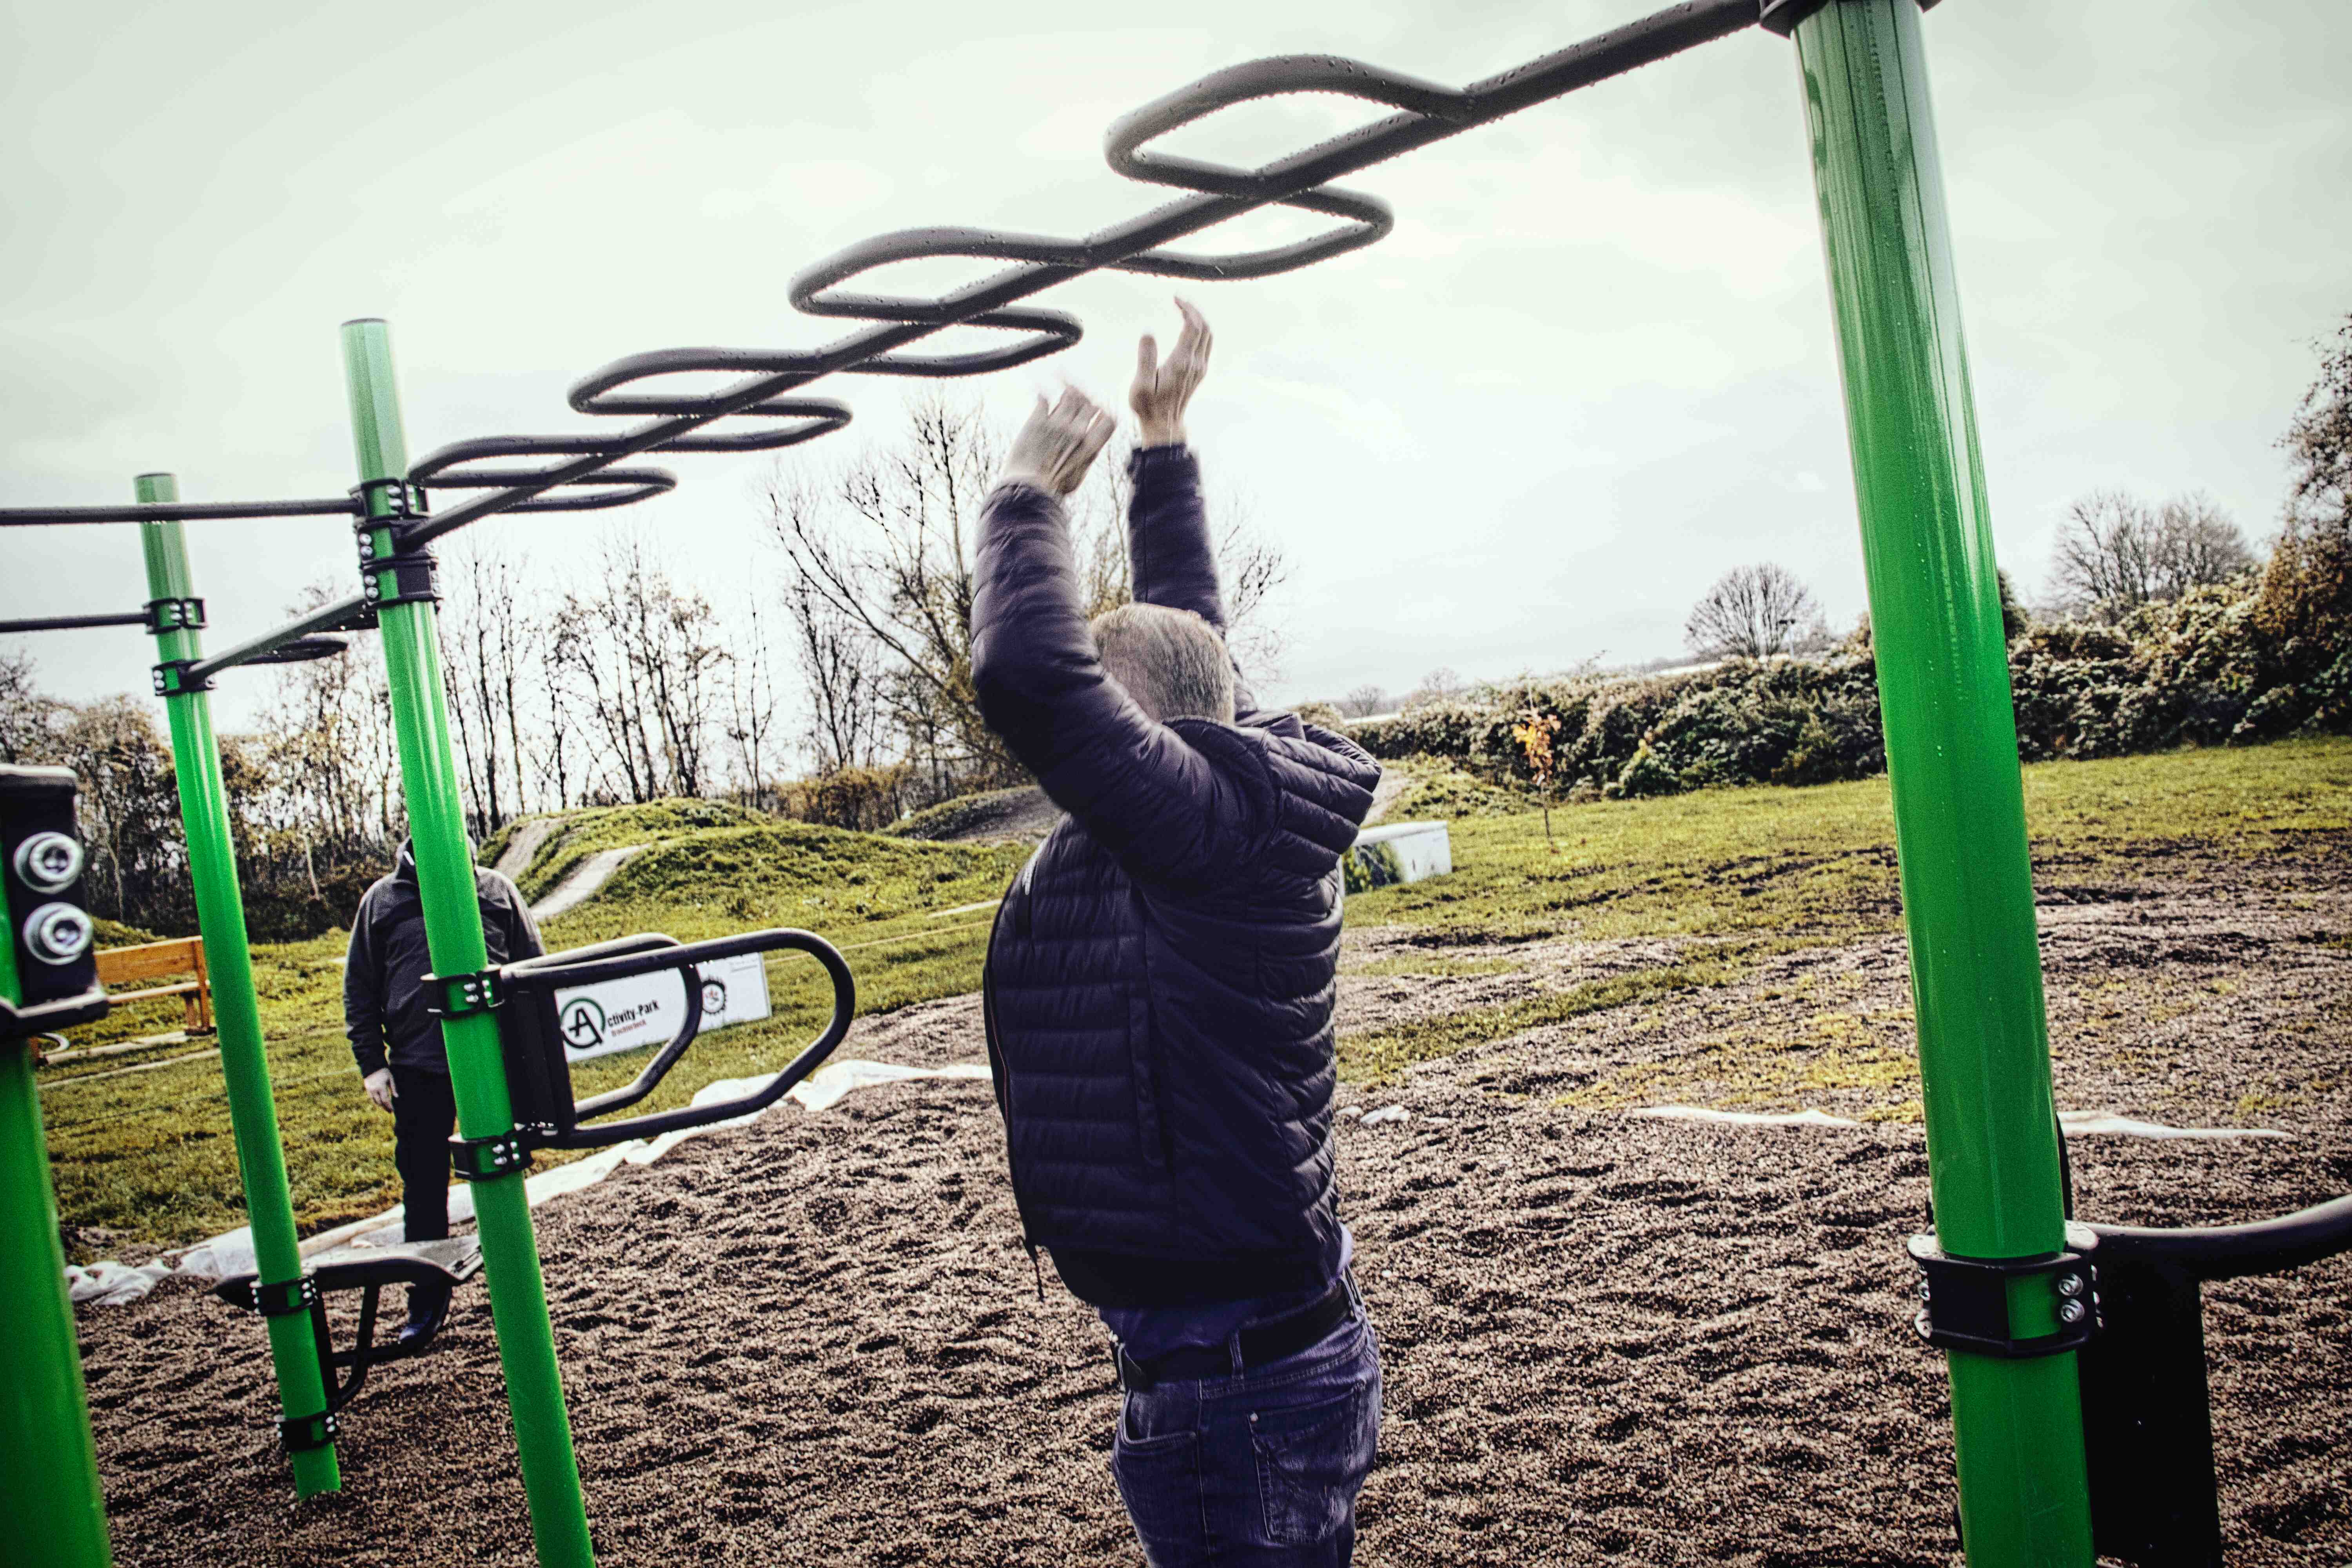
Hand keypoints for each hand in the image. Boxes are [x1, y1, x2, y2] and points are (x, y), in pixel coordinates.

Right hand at [364, 1068, 396, 1113]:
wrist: (372, 1066)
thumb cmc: (384, 1072)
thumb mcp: (391, 1079)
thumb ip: (393, 1088)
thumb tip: (396, 1097)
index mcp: (381, 1087)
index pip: (385, 1100)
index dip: (389, 1106)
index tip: (392, 1110)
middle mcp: (374, 1090)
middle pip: (380, 1102)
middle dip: (385, 1107)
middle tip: (390, 1111)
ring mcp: (369, 1090)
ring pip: (375, 1101)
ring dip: (380, 1105)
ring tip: (385, 1107)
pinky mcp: (367, 1089)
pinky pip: (371, 1098)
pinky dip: (376, 1101)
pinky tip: (380, 1102)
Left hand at [1000, 387, 1117, 497]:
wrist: (1027, 490)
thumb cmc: (1053, 488)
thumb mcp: (1078, 476)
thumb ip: (1087, 456)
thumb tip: (1093, 445)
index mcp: (1091, 446)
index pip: (1108, 418)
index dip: (1103, 414)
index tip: (1097, 414)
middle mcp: (1077, 431)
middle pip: (1089, 404)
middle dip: (1085, 401)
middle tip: (1077, 401)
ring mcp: (1057, 423)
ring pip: (1070, 395)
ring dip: (1068, 391)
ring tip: (1063, 391)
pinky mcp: (1037, 420)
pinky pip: (1044, 397)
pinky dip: (1044, 394)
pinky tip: (1041, 394)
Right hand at [1130, 297, 1210, 447]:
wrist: (1164, 424)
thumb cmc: (1148, 406)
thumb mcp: (1141, 384)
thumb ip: (1145, 358)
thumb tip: (1148, 334)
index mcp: (1181, 363)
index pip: (1193, 327)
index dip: (1187, 309)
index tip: (1175, 299)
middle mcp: (1195, 364)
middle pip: (1204, 328)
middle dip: (1194, 310)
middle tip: (1179, 301)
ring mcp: (1200, 368)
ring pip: (1208, 336)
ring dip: (1199, 320)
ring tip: (1184, 310)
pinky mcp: (1199, 372)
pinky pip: (1206, 345)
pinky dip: (1200, 331)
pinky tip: (1188, 328)